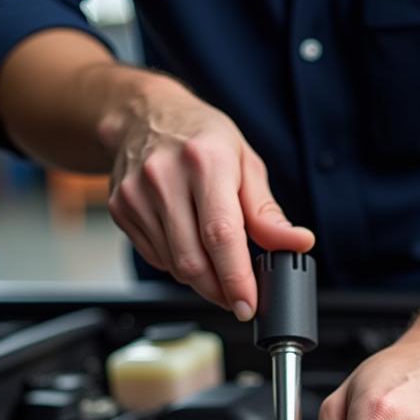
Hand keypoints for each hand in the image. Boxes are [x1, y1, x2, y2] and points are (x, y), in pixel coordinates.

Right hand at [98, 75, 313, 319]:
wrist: (143, 115)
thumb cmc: (200, 139)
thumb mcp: (245, 165)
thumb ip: (268, 213)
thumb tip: (297, 243)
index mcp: (205, 161)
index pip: (221, 235)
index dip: (236, 278)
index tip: (248, 304)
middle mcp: (165, 176)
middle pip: (193, 261)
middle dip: (219, 290)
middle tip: (237, 296)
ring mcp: (136, 195)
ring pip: (174, 266)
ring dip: (200, 279)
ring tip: (214, 262)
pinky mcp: (121, 210)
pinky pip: (156, 258)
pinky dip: (178, 264)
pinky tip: (187, 242)